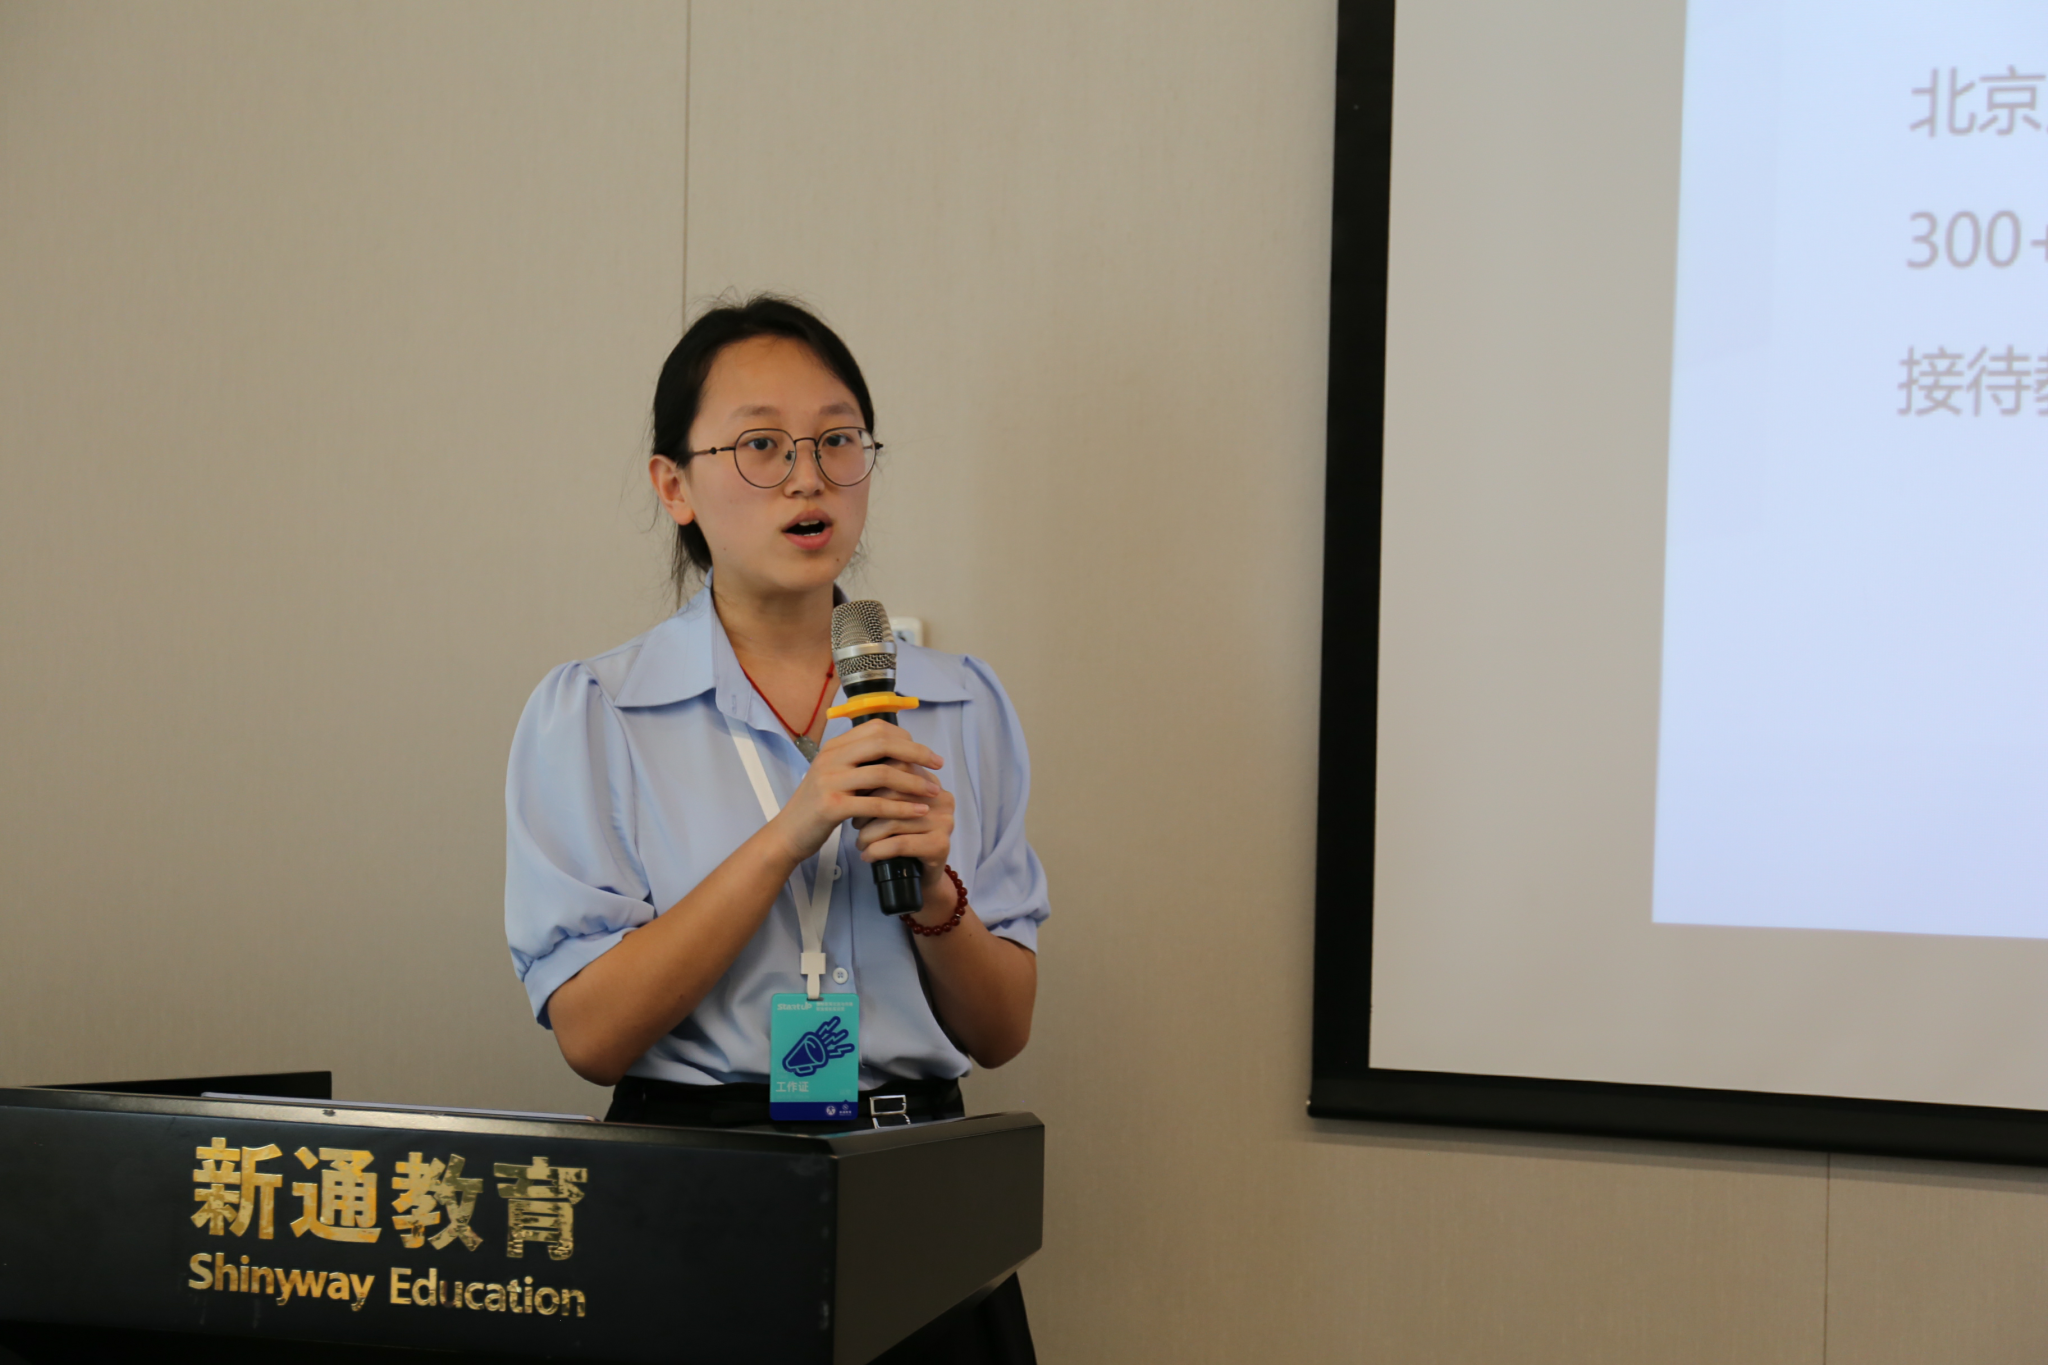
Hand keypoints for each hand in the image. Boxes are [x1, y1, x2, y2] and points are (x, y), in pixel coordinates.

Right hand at [768, 722, 944, 866]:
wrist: (789, 834)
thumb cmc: (819, 806)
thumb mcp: (836, 776)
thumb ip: (861, 762)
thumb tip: (901, 754)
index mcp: (834, 747)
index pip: (876, 728)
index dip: (905, 738)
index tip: (925, 753)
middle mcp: (831, 758)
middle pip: (882, 744)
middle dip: (917, 753)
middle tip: (938, 765)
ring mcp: (830, 781)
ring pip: (883, 773)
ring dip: (914, 783)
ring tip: (934, 792)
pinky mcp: (832, 806)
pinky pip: (875, 803)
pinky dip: (901, 808)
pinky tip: (918, 812)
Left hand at [851, 754, 955, 882]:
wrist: (921, 876)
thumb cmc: (904, 837)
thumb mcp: (895, 808)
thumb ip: (884, 787)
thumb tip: (854, 773)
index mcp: (932, 784)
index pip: (899, 768)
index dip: (872, 782)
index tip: (854, 796)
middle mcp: (942, 799)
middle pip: (894, 794)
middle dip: (867, 809)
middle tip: (854, 823)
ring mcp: (944, 822)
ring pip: (893, 821)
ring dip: (869, 834)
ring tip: (860, 843)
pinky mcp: (940, 845)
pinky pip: (899, 844)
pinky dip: (877, 850)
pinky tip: (868, 856)